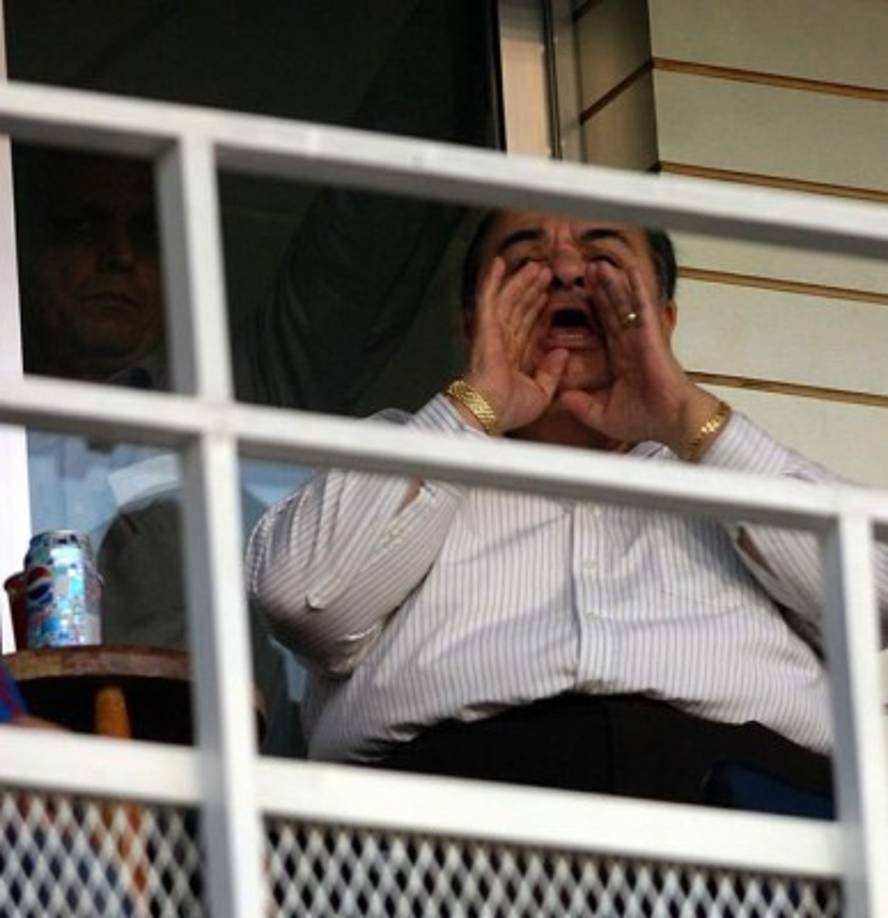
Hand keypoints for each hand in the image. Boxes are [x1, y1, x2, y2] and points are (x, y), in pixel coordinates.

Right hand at [462, 257, 568, 432]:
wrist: (489, 411)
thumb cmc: (509, 409)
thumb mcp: (542, 393)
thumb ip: (552, 372)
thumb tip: (561, 353)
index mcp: (516, 358)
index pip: (530, 326)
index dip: (540, 309)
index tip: (550, 294)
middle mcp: (504, 342)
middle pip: (521, 308)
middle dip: (533, 289)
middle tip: (546, 272)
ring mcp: (493, 332)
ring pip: (510, 299)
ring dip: (522, 281)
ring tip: (536, 265)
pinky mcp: (485, 327)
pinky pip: (489, 298)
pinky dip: (493, 280)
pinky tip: (500, 263)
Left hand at [558, 262, 718, 452]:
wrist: (670, 422)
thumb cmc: (645, 420)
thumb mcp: (602, 414)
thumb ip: (581, 405)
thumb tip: (560, 399)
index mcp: (620, 360)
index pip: (601, 330)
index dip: (589, 313)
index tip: (574, 299)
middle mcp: (630, 345)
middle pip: (610, 310)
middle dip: (598, 291)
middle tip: (584, 271)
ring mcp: (641, 338)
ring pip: (623, 304)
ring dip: (612, 283)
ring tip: (597, 265)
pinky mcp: (652, 335)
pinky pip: (643, 307)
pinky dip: (637, 288)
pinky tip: (630, 270)